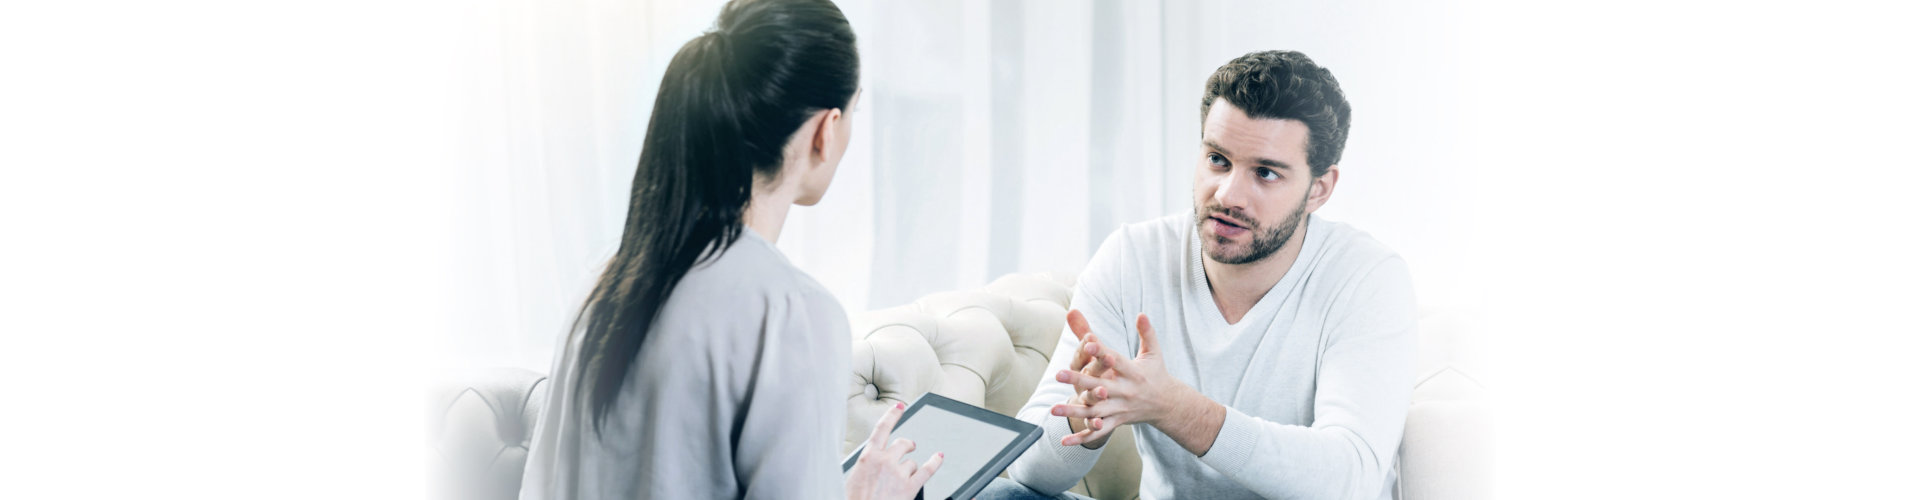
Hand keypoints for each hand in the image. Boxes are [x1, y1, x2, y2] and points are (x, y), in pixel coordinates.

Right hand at [845, 402, 943, 499]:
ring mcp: (898, 473)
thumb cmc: (854, 499)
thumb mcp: (853, 478)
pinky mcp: (909, 487)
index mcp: (868, 457)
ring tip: (905, 477)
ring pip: (912, 462)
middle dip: (908, 444)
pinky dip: (934, 462)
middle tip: (910, 446)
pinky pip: (926, 470)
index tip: (899, 406)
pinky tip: (939, 457)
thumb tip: (873, 465)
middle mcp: (885, 461)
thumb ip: (866, 467)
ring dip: (910, 468)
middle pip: (903, 443)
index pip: (882, 429)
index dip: (892, 415)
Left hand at [1051, 314, 1211, 449]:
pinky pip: (1098, 431)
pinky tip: (1064, 440)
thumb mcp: (1153, 352)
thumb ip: (1146, 332)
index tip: (1087, 343)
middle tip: (1058, 374)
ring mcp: (1121, 409)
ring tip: (1053, 408)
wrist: (1168, 405)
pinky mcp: (1117, 422)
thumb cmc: (1156, 374)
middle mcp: (1126, 392)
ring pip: (1095, 411)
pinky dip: (1082, 437)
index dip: (1101, 352)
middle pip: (1100, 386)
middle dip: (1079, 381)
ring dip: (1074, 411)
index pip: (1115, 361)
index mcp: (1133, 373)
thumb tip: (1141, 312)